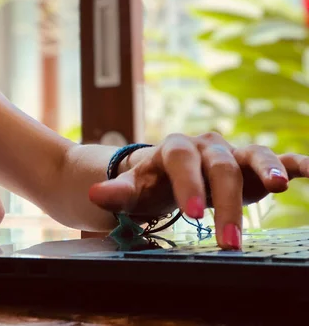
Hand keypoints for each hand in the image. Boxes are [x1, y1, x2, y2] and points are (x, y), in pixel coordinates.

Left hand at [88, 132, 308, 249]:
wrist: (167, 173)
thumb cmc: (151, 183)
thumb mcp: (134, 188)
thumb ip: (118, 192)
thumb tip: (95, 194)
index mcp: (174, 148)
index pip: (182, 163)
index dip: (188, 186)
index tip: (192, 215)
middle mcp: (205, 145)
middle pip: (220, 168)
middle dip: (224, 203)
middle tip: (227, 240)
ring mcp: (231, 152)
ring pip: (252, 155)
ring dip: (267, 170)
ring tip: (278, 186)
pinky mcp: (251, 162)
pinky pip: (276, 158)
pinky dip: (294, 163)